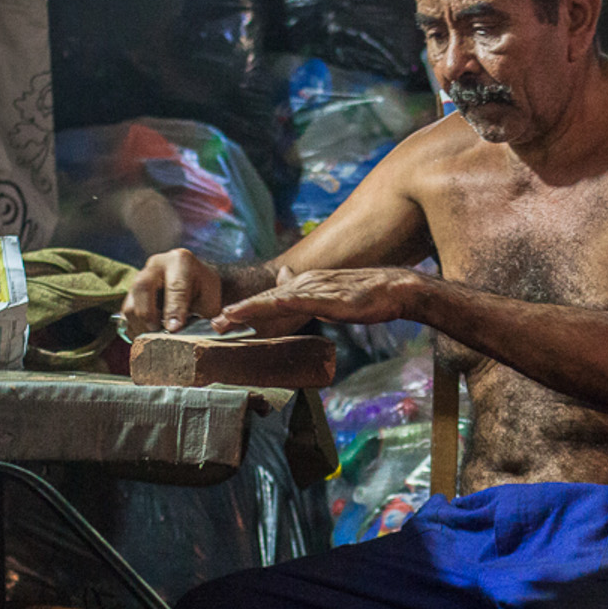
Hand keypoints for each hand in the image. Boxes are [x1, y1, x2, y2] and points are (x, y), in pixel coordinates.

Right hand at [121, 248, 222, 333]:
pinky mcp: (132, 293)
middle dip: (148, 314)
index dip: (173, 310)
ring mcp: (140, 277)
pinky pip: (126, 313)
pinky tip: (149, 335)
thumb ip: (201, 315)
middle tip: (158, 332)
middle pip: (142, 287)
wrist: (197, 284)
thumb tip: (177, 330)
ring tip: (155, 336)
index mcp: (181, 261)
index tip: (174, 329)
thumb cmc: (205, 293)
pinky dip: (135, 328)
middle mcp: (156, 264)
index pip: (175, 286)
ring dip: (140, 324)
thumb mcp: (211, 302)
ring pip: (130, 302)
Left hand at [216, 267, 427, 336]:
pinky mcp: (330, 297)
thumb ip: (307, 293)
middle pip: (266, 300)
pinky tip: (266, 309)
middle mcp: (305, 284)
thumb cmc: (366, 297)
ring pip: (277, 300)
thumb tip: (285, 283)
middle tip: (213, 325)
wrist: (394, 289)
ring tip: (228, 319)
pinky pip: (301, 301)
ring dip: (251, 309)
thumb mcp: (330, 296)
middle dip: (238, 312)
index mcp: (304, 286)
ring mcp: (317, 289)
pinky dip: (281, 305)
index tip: (221, 322)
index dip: (244, 311)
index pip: (269, 300)